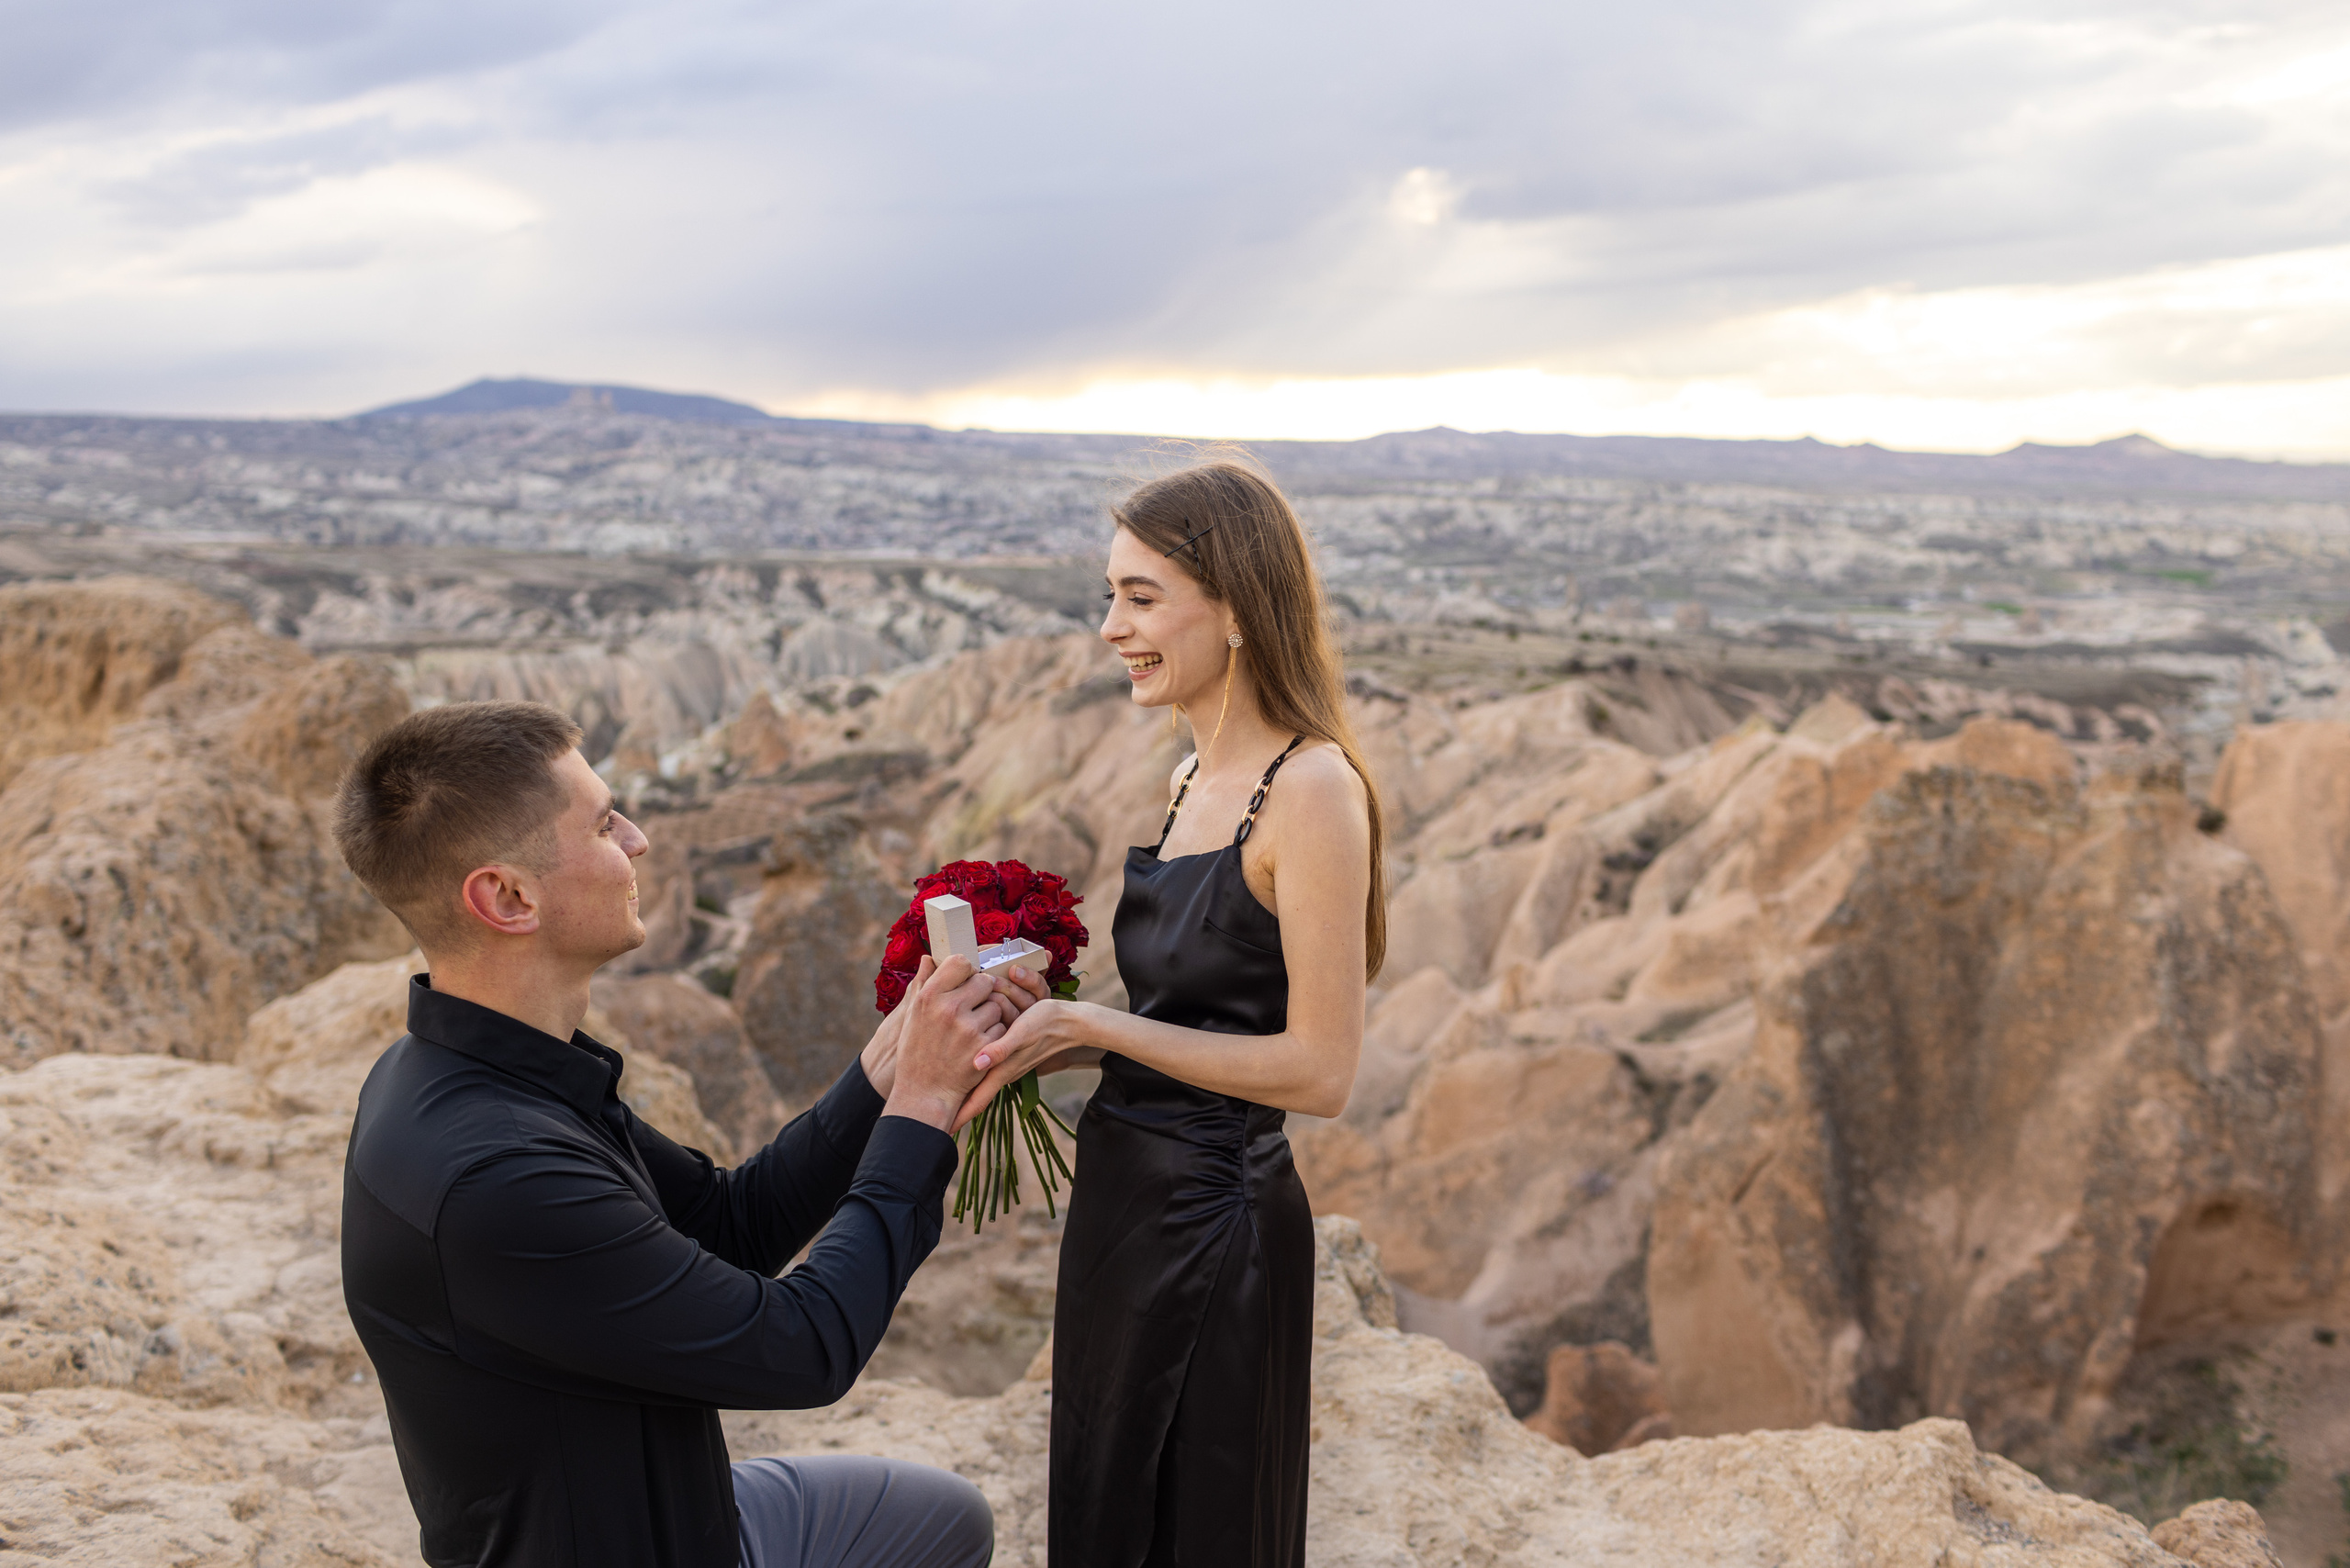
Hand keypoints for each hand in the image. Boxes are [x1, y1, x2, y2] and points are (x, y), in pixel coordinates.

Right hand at [864, 960, 1046, 1095]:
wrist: (924, 1093)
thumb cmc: (916, 1052)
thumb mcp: (912, 1016)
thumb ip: (923, 984)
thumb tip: (929, 957)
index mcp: (929, 997)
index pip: (960, 961)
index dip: (966, 970)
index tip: (964, 981)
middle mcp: (949, 1009)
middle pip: (984, 981)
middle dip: (982, 993)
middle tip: (972, 1007)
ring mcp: (969, 1028)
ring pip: (996, 1005)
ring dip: (990, 1015)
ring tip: (972, 1030)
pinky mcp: (985, 1046)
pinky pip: (1001, 1027)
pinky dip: (995, 1035)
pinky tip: (979, 1045)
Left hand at [950, 998, 1093, 1130]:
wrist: (1071, 1023)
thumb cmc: (1046, 1024)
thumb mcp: (1022, 1033)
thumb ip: (1001, 1050)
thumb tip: (977, 1064)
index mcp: (1002, 1071)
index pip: (977, 1102)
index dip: (959, 1117)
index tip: (939, 1133)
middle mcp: (1003, 1073)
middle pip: (976, 1098)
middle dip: (957, 1111)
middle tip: (933, 1122)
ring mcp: (1008, 1067)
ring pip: (980, 1087)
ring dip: (964, 1097)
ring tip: (941, 1103)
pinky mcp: (1011, 1057)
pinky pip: (987, 1074)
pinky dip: (972, 1081)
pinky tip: (964, 1075)